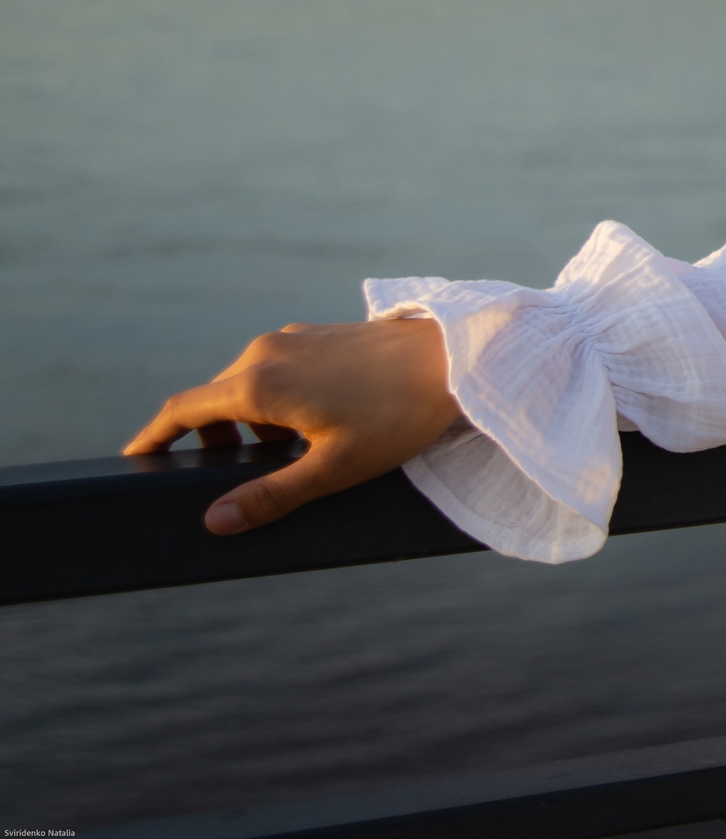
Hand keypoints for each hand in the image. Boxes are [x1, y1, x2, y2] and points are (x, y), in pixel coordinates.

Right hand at [125, 318, 462, 534]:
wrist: (458, 358)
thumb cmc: (399, 415)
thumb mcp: (334, 468)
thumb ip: (271, 496)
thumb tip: (214, 521)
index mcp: (257, 383)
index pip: (182, 410)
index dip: (153, 437)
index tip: (136, 461)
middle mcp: (265, 352)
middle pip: (216, 400)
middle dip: (217, 440)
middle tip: (241, 479)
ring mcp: (295, 338)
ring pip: (251, 385)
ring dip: (254, 422)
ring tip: (294, 456)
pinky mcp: (322, 335)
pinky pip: (280, 370)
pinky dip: (279, 401)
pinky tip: (319, 425)